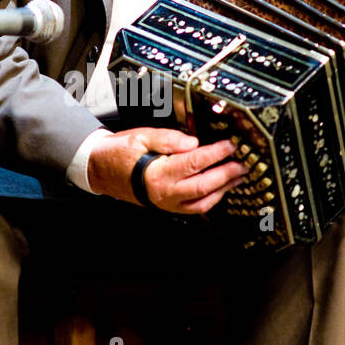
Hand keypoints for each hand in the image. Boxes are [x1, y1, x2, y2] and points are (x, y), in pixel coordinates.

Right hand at [86, 127, 246, 213]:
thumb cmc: (120, 152)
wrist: (101, 170)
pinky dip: (211, 199)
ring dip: (223, 190)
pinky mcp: (168, 207)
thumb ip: (169, 139)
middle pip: (204, 185)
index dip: (216, 153)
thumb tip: (194, 142)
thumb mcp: (142, 136)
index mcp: (157, 173)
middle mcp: (164, 192)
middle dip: (227, 175)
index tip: (230, 145)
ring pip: (203, 202)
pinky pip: (195, 208)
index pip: (194, 162)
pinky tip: (220, 188)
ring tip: (237, 177)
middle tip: (242, 164)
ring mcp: (167, 203)